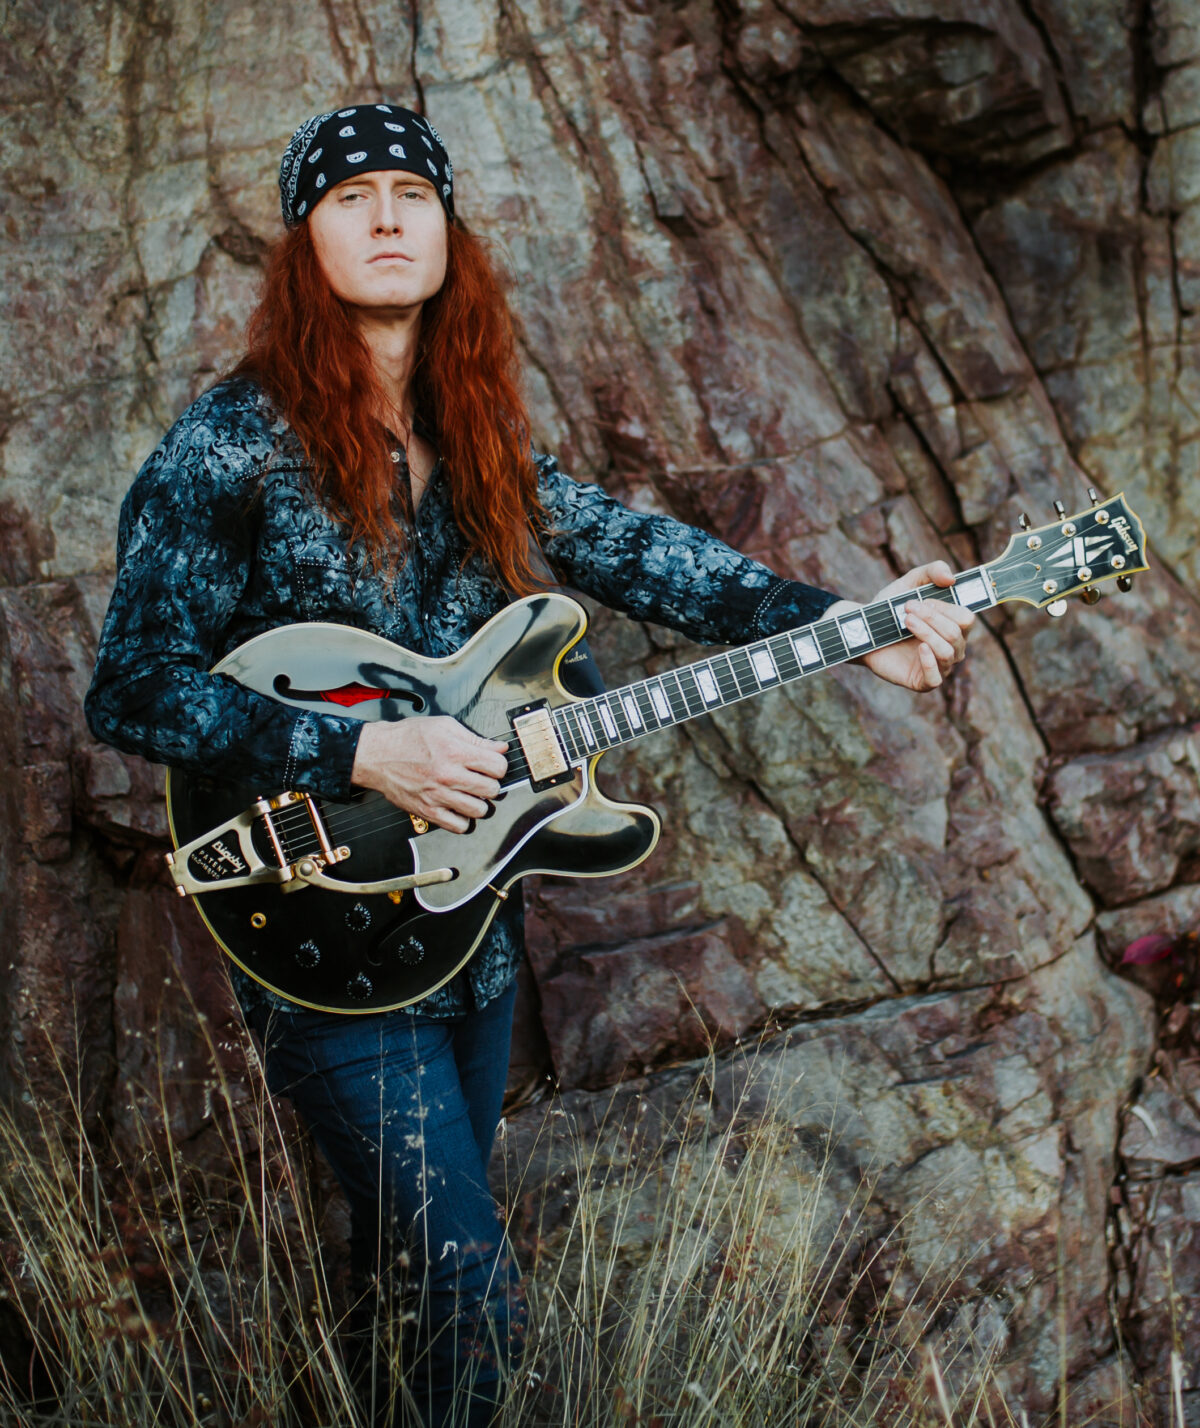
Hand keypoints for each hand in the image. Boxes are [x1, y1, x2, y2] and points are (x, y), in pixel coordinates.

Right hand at [351, 717, 508, 831]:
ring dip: (479, 803)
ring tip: (471, 795)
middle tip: (483, 780)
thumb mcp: (444, 726)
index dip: (499, 766)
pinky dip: (463, 820)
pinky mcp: (427, 810)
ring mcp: (438, 795)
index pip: (498, 766)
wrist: (376, 754)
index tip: (493, 766)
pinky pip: (458, 826)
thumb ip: (474, 739)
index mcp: (455, 751)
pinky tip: (458, 808)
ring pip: (478, 810)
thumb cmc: (408, 738)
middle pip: (492, 790)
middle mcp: (448, 775)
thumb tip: (499, 748)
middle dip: (491, 784)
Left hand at [827, 561, 973, 692]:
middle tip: (907, 609)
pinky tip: (919, 648)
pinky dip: (930, 663)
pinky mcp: (922, 681)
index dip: (946, 609)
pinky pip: (936, 679)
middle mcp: (953, 647)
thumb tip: (951, 579)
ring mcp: (939, 665)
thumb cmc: (890, 608)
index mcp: (954, 625)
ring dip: (926, 633)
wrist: (863, 630)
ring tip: (906, 622)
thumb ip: (933, 571)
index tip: (922, 600)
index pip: (966, 618)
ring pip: (947, 652)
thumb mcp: (910, 583)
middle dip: (931, 618)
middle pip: (956, 634)